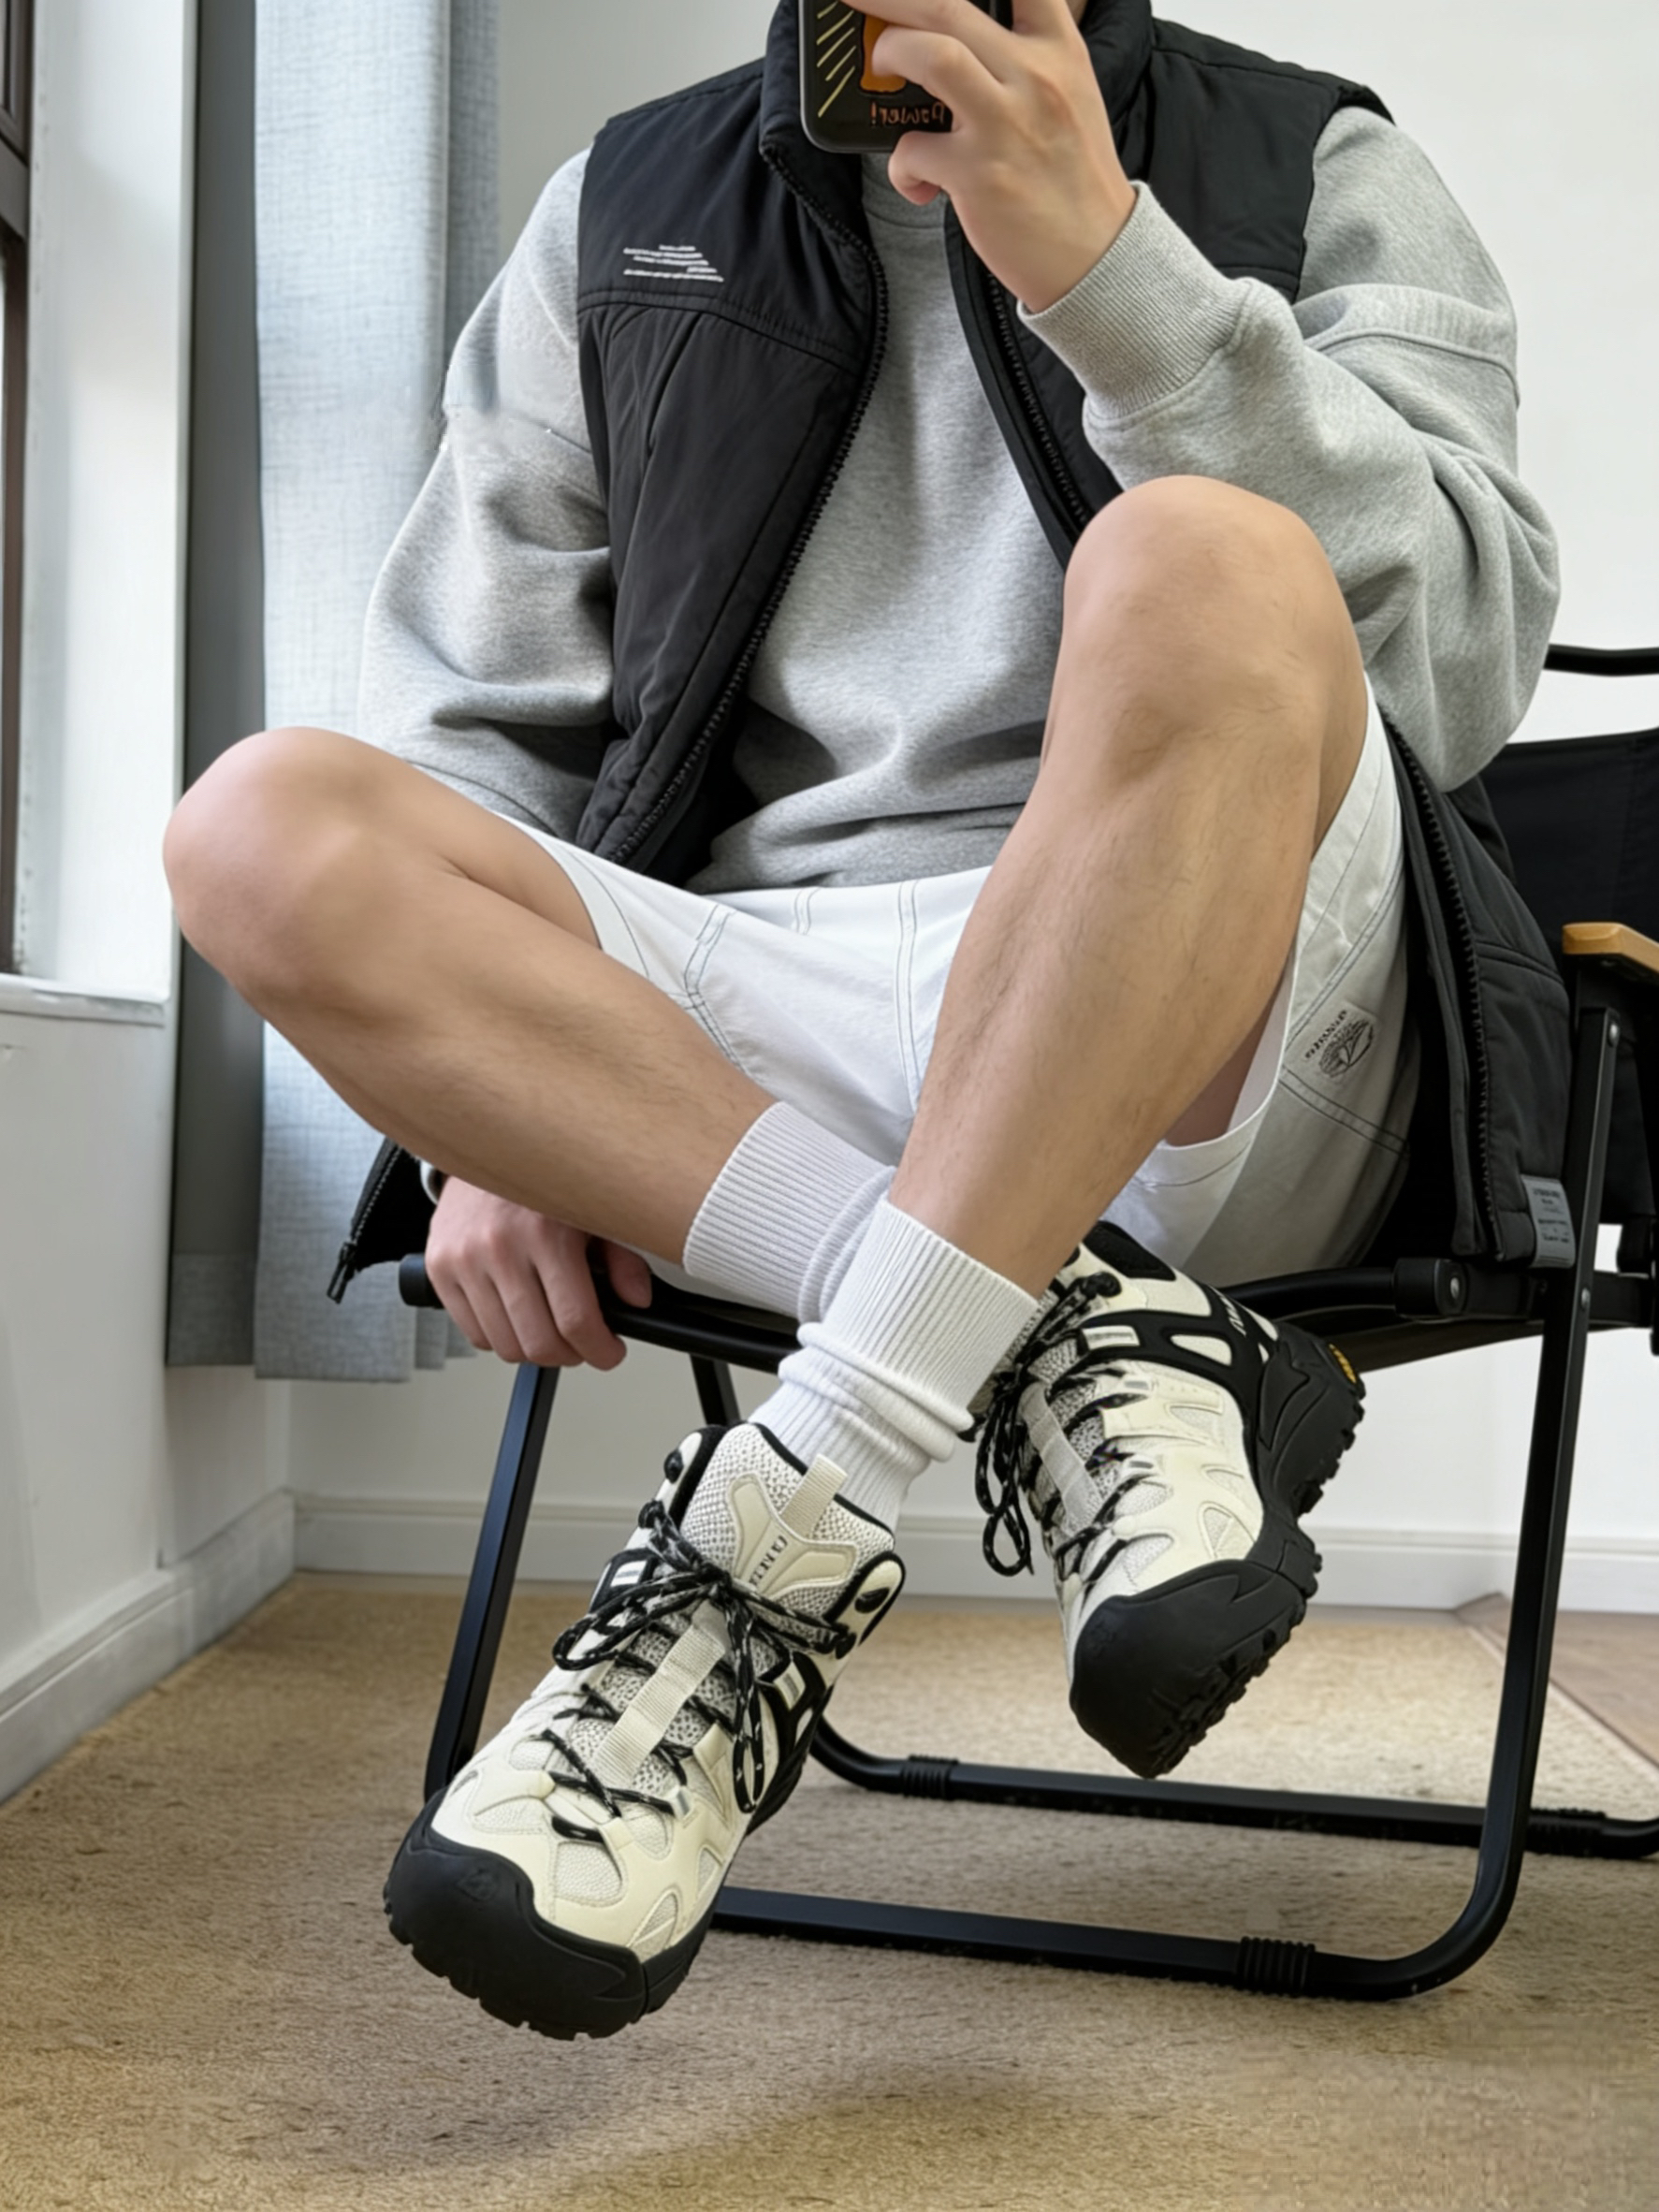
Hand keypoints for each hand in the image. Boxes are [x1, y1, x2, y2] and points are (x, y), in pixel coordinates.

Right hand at [425, 1177, 652, 1367]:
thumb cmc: (544, 1179)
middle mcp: (500, 1247)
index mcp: (546, 1232)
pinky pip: (472, 1333)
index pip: (575, 1321)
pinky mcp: (439, 1267)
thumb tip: (637, 1300)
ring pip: (504, 1346)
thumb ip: (622, 1259)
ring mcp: (464, 1260)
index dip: (600, 1350)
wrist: (484, 1144)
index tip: (610, 1352)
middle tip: (584, 1344)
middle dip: (571, 1355)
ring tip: (551, 1327)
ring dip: (534, 1349)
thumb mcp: (595, 1209)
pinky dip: (500, 1336)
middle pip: (538, 1343)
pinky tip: (518, 1314)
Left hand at [871, 0, 1135, 312]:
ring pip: (931, 54)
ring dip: (891, 54)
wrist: (1098, 257)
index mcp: (1059, 51)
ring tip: (881, 65)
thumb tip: (962, 42)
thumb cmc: (1075, 182)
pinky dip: (901, 165)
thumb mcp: (1070, 97)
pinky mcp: (977, 175)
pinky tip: (917, 181)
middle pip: (948, 4)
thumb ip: (1026, 60)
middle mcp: (1034, 77)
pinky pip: (912, 149)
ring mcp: (1004, 124)